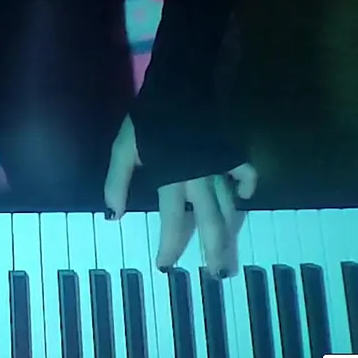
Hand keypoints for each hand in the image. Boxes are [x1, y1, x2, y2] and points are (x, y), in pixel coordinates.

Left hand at [104, 115, 256, 275]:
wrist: (183, 83)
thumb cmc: (150, 116)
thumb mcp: (124, 148)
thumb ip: (117, 182)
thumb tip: (112, 216)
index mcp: (173, 179)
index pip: (173, 222)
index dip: (170, 246)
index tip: (165, 267)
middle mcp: (201, 179)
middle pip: (212, 222)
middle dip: (215, 251)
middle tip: (219, 275)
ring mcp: (220, 165)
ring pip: (229, 206)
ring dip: (230, 230)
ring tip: (228, 250)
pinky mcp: (232, 151)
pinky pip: (245, 174)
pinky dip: (245, 188)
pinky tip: (243, 199)